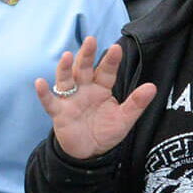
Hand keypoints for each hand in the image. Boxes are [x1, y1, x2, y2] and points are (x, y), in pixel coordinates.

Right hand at [33, 36, 157, 160]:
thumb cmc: (106, 132)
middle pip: (84, 69)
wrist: (89, 153)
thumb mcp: (124, 119)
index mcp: (101, 88)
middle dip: (87, 55)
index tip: (117, 48)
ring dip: (65, 68)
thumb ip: (136, 103)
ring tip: (67, 56)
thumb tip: (152, 87)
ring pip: (66, 80)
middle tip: (90, 40)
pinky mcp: (58, 112)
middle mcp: (84, 89)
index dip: (111, 60)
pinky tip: (40, 83)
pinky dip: (43, 93)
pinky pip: (49, 102)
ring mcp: (70, 99)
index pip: (106, 71)